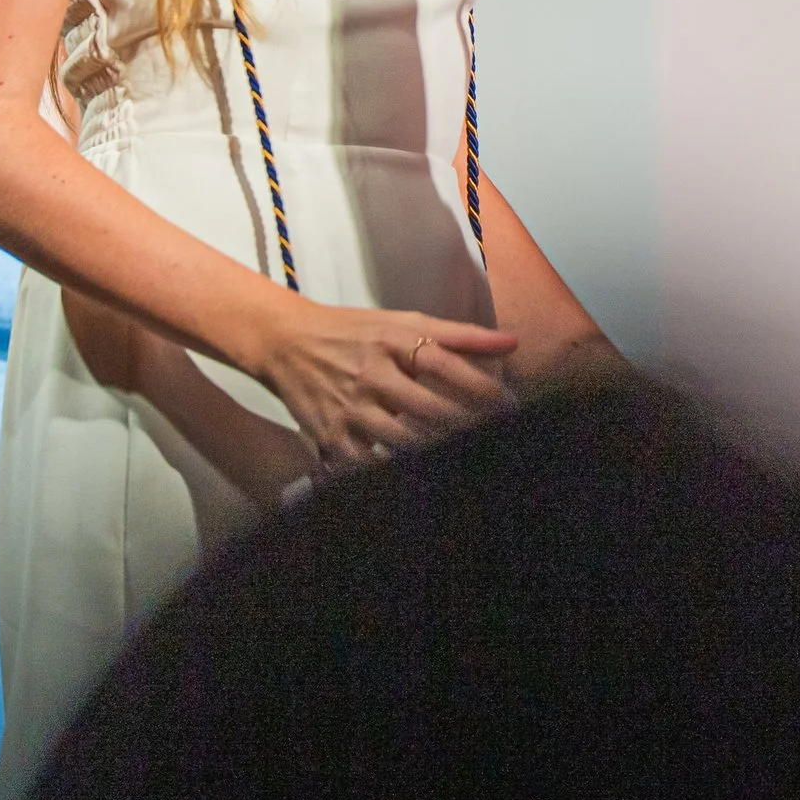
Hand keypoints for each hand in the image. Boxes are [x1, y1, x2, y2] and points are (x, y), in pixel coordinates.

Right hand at [251, 300, 516, 465]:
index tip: (512, 404)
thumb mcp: (404, 321)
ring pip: (401, 439)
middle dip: (465, 426)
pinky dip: (393, 470)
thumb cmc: (356, 332)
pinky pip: (367, 462)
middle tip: (498, 438)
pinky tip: (421, 477)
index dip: (481, 386)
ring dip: (436, 451)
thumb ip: (460, 335)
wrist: (287, 342)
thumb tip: (512, 342)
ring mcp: (350, 407)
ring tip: (467, 458)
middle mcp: (372, 373)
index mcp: (393, 339)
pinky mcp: (331, 435)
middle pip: (427, 407)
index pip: (444, 363)